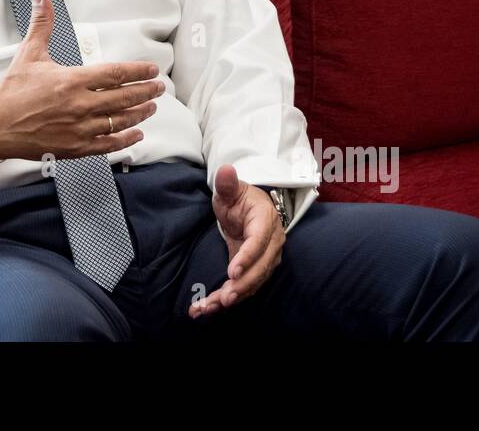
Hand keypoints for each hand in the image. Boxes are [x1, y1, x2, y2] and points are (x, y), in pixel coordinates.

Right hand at [0, 0, 164, 160]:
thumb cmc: (12, 92)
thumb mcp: (29, 52)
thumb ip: (42, 23)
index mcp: (72, 81)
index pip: (115, 74)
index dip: (138, 71)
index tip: (151, 70)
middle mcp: (79, 105)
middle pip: (124, 97)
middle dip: (146, 91)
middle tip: (158, 87)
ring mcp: (79, 129)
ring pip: (120, 121)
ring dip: (139, 113)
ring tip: (150, 107)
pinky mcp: (75, 148)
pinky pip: (108, 145)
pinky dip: (125, 139)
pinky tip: (135, 135)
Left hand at [189, 164, 285, 318]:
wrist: (248, 210)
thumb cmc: (239, 198)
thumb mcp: (230, 190)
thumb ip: (227, 183)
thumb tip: (225, 170)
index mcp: (265, 221)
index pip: (259, 242)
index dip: (247, 257)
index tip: (232, 270)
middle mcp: (271, 243)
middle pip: (260, 269)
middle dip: (242, 285)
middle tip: (223, 298)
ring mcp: (266, 259)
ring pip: (253, 283)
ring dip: (232, 297)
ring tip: (209, 307)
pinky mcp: (255, 271)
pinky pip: (245, 287)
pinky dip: (228, 299)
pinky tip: (207, 308)